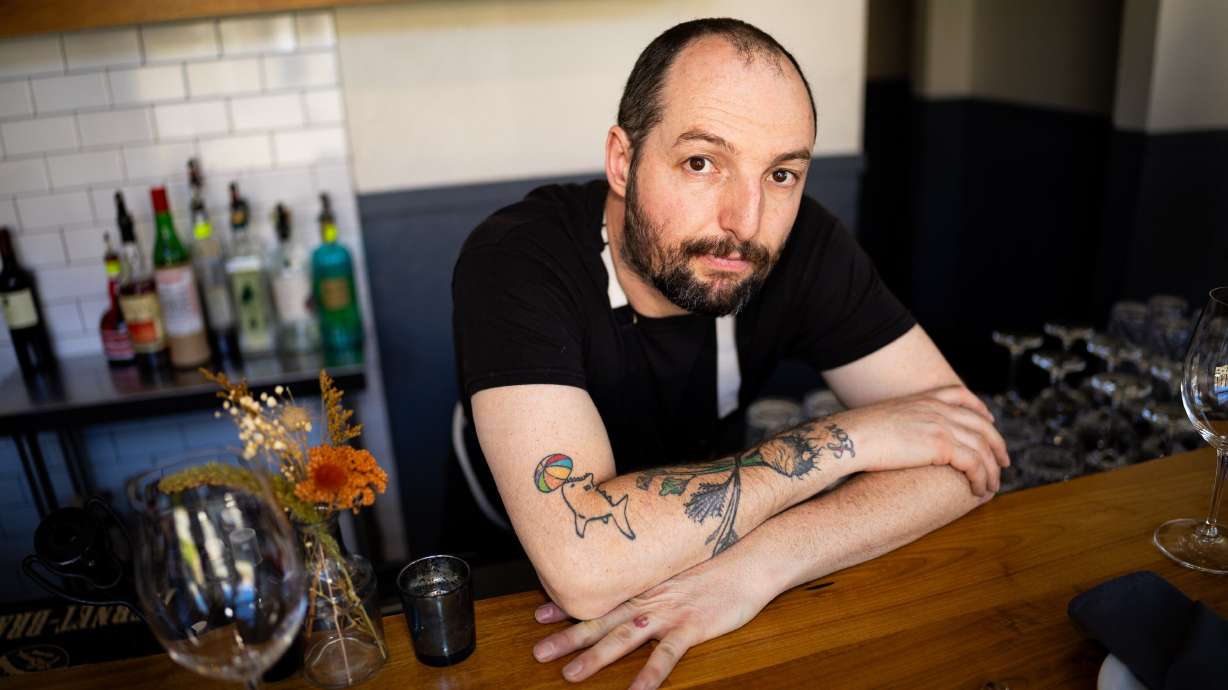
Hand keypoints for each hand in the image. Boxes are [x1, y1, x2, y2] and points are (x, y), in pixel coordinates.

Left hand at [531, 555, 773, 688]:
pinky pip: (667, 655)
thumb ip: (655, 577)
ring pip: (624, 637)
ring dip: (596, 657)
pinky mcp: (693, 626)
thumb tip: (634, 584)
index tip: (539, 615)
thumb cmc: (719, 561)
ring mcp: (670, 612)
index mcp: (645, 583)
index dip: (569, 606)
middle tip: (539, 652)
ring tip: (571, 675)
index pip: (601, 596)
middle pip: (602, 620)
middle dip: (569, 637)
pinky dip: (649, 674)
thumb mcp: (678, 565)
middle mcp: (650, 597)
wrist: (752, 556)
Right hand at [839, 385, 1008, 496]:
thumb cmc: (854, 434)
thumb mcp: (879, 418)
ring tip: (992, 486)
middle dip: (997, 443)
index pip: (960, 395)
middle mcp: (936, 408)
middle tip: (1004, 461)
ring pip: (983, 447)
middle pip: (981, 423)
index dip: (980, 408)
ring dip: (992, 469)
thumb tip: (892, 436)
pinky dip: (982, 478)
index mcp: (922, 398)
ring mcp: (941, 425)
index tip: (989, 421)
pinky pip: (975, 464)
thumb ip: (896, 422)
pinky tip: (979, 491)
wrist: (848, 437)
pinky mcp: (942, 446)